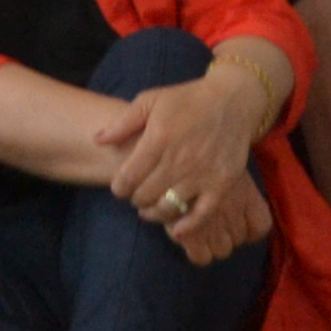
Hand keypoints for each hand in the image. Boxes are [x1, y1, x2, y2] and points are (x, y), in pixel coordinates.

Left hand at [96, 60, 272, 262]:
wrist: (232, 100)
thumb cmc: (187, 99)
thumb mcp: (151, 100)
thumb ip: (123, 122)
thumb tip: (97, 140)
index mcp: (158, 138)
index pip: (127, 177)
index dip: (119, 187)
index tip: (121, 186)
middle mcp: (178, 160)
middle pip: (145, 196)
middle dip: (136, 199)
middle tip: (138, 194)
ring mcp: (201, 174)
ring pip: (168, 208)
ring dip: (155, 213)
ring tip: (152, 207)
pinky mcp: (221, 184)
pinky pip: (201, 215)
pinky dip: (187, 227)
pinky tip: (176, 230)